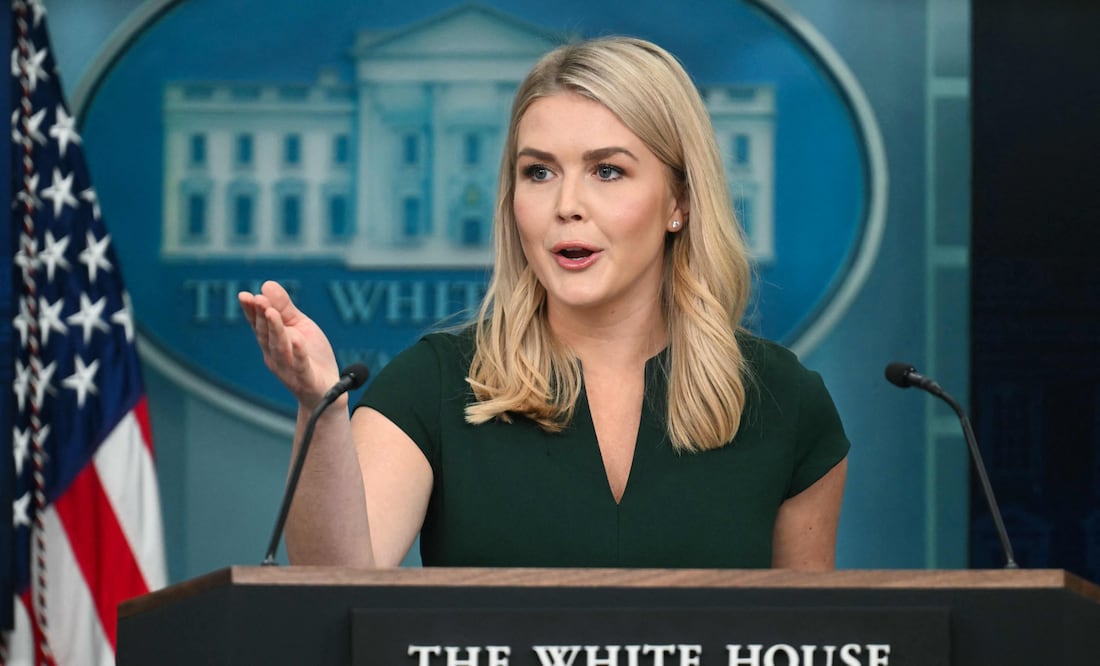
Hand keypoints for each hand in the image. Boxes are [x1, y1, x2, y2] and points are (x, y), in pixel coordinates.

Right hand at [238, 280, 339, 408]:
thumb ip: (285, 308)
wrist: (328, 390)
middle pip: (266, 334)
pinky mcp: (306, 379)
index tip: (245, 296)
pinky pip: (301, 365)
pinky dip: (298, 353)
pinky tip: (297, 340)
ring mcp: (289, 369)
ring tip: (271, 312)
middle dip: (261, 317)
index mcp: (273, 341)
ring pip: (280, 348)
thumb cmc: (312, 355)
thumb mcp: (300, 326)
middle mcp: (276, 355)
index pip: (258, 324)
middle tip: (257, 299)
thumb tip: (266, 285)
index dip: (251, 311)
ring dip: (275, 330)